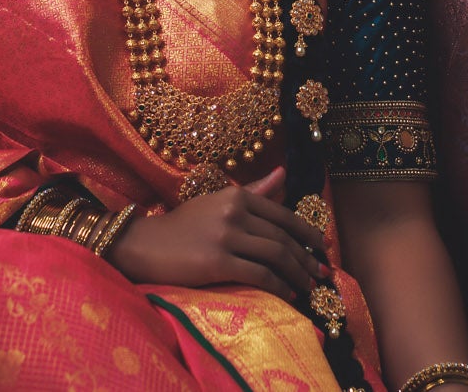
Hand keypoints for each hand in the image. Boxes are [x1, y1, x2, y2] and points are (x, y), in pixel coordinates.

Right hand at [103, 166, 329, 300]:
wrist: (144, 244)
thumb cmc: (182, 225)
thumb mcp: (217, 200)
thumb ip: (253, 190)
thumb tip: (284, 173)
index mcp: (236, 195)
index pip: (283, 215)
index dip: (307, 233)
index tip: (323, 247)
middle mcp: (234, 212)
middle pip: (283, 237)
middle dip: (308, 258)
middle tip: (323, 272)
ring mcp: (226, 237)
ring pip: (276, 256)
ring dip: (298, 274)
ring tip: (309, 286)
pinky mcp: (217, 262)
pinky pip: (259, 275)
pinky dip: (279, 286)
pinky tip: (287, 294)